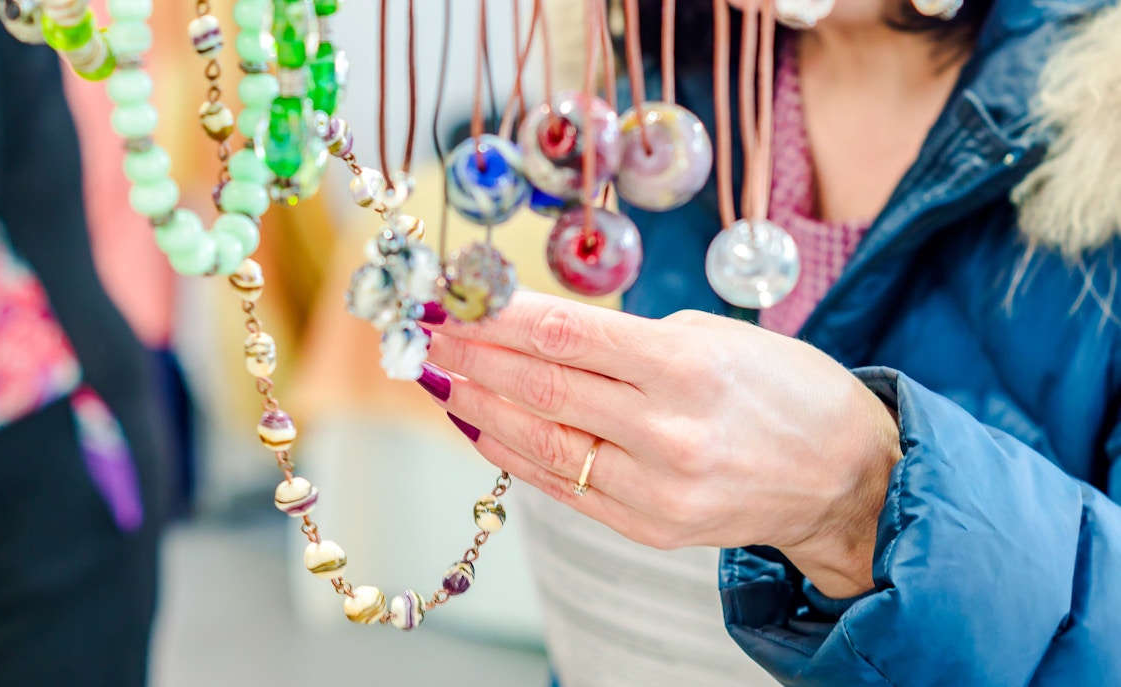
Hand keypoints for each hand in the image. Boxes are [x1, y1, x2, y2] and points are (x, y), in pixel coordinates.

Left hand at [419, 292, 901, 597]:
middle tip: (426, 330)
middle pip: (540, 386)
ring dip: (477, 405)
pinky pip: (561, 486)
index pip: (564, 334)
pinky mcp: (649, 528)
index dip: (494, 315)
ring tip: (437, 375)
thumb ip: (627, 343)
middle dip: (471, 354)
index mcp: (687, 367)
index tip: (449, 295)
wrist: (846, 478)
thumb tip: (540, 338)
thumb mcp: (716, 337)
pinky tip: (480, 426)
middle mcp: (666, 432)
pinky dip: (513, 453)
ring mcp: (655, 490)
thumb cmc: (785, 390)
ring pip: (538, 441)